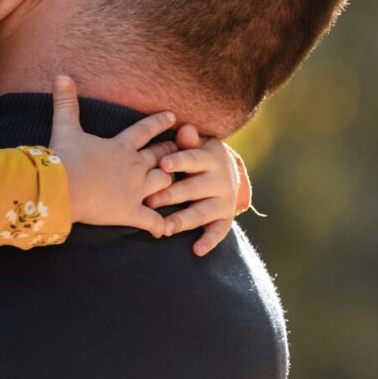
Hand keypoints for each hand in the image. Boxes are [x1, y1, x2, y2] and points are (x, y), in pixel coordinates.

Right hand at [50, 76, 178, 236]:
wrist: (62, 187)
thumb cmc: (64, 157)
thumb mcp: (65, 126)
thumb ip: (66, 102)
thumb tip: (61, 75)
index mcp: (122, 146)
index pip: (147, 130)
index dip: (160, 122)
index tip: (173, 117)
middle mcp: (135, 166)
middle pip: (161, 156)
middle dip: (171, 152)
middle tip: (180, 151)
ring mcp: (136, 190)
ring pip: (164, 183)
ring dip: (169, 183)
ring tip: (174, 185)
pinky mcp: (131, 212)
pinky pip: (152, 220)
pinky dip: (160, 225)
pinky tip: (166, 230)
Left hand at [144, 125, 250, 256]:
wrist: (226, 170)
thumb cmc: (197, 154)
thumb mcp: (196, 144)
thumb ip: (188, 140)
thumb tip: (185, 128)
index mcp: (210, 158)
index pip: (193, 159)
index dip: (178, 161)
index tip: (163, 164)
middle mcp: (220, 180)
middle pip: (194, 188)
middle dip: (172, 195)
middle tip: (151, 201)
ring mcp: (223, 200)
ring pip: (203, 212)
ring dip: (184, 220)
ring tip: (166, 228)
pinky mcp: (225, 217)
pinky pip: (219, 231)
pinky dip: (209, 241)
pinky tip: (197, 250)